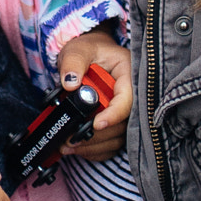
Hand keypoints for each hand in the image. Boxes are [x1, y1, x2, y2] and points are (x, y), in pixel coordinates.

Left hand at [56, 28, 131, 163]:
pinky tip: (77, 148)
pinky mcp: (118, 126)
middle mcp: (132, 96)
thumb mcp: (78, 49)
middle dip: (97, 134)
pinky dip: (94, 151)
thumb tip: (70, 82)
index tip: (97, 123)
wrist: (90, 57)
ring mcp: (126, 113)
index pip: (127, 99)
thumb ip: (73, 62)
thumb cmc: (89, 51)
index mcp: (128, 74)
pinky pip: (111, 145)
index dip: (114, 114)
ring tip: (68, 145)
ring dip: (93, 146)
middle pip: (122, 123)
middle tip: (72, 139)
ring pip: (117, 138)